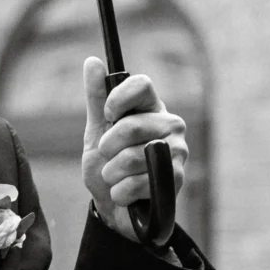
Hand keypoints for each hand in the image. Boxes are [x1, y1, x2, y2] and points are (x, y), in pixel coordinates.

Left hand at [81, 59, 187, 245]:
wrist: (114, 207)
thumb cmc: (108, 164)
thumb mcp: (96, 130)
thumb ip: (97, 98)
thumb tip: (92, 62)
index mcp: (150, 108)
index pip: (142, 85)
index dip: (119, 99)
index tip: (107, 114)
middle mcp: (169, 125)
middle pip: (131, 125)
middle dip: (107, 147)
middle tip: (107, 157)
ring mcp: (177, 152)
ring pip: (132, 157)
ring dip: (111, 173)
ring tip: (115, 178)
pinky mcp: (177, 180)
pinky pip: (138, 182)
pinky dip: (121, 191)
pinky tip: (124, 193)